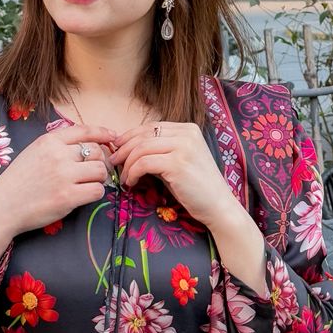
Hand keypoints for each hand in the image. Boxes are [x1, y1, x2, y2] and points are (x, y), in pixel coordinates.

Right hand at [0, 124, 116, 244]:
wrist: (2, 207)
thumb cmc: (18, 181)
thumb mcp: (34, 151)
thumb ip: (57, 145)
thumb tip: (86, 143)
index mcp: (49, 141)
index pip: (85, 131)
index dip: (103, 133)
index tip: (113, 137)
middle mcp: (58, 155)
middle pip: (96, 152)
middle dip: (100, 161)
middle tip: (96, 171)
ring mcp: (64, 176)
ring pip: (100, 171)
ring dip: (99, 178)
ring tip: (89, 184)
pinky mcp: (68, 197)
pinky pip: (97, 190)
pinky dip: (95, 193)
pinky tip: (85, 195)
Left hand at [109, 122, 234, 231]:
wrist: (218, 206)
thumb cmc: (197, 187)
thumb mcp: (179, 161)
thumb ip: (160, 151)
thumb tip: (129, 149)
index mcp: (188, 129)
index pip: (150, 126)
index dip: (130, 136)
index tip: (117, 148)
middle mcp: (187, 134)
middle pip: (144, 135)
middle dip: (124, 148)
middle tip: (113, 161)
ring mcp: (183, 147)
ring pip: (141, 148)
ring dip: (127, 163)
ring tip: (123, 177)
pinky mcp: (177, 164)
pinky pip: (144, 163)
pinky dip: (133, 173)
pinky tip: (131, 183)